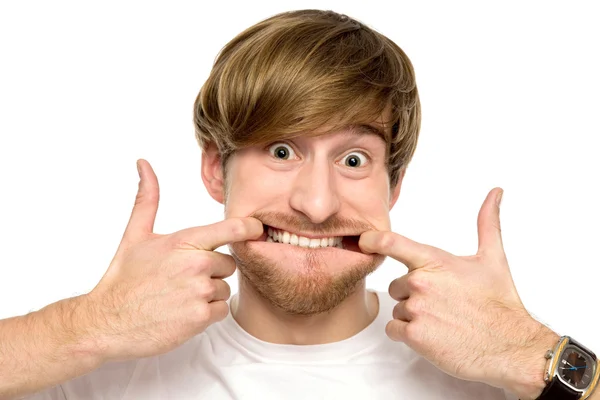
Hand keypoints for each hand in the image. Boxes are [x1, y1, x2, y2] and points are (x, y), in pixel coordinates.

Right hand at [85, 159, 262, 362]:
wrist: (106, 322)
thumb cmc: (124, 278)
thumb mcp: (135, 235)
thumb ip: (147, 199)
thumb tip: (143, 163)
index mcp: (184, 241)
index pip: (232, 229)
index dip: (250, 228)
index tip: (257, 230)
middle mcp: (195, 264)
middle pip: (229, 263)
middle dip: (211, 271)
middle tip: (182, 278)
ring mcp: (199, 291)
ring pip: (225, 288)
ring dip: (208, 294)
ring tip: (179, 296)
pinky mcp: (200, 318)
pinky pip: (221, 310)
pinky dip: (206, 313)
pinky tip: (182, 312)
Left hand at [359, 188, 557, 395]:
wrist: (511, 347)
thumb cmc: (500, 303)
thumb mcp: (493, 259)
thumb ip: (487, 223)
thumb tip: (495, 192)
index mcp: (435, 261)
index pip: (392, 243)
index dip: (372, 240)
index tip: (361, 241)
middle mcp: (421, 283)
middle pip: (397, 285)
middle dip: (414, 294)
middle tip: (443, 304)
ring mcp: (416, 309)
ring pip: (397, 308)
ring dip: (413, 316)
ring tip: (442, 321)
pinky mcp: (414, 336)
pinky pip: (394, 330)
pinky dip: (408, 334)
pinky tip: (433, 335)